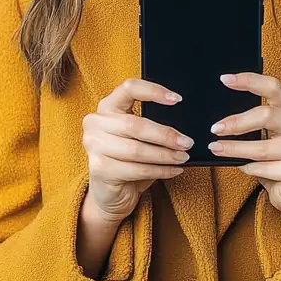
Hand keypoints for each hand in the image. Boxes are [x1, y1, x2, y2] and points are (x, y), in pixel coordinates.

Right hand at [81, 78, 192, 225]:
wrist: (111, 193)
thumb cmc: (129, 160)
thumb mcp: (139, 138)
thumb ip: (151, 125)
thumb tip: (183, 128)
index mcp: (106, 106)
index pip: (128, 88)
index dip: (153, 91)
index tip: (177, 99)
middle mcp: (95, 123)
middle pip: (135, 124)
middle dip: (165, 135)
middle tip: (187, 142)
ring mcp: (93, 146)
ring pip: (137, 149)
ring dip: (165, 155)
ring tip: (183, 157)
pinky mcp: (99, 169)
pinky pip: (137, 169)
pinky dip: (160, 171)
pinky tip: (174, 170)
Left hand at [209, 72, 280, 242]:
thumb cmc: (276, 160)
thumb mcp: (267, 135)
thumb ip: (254, 121)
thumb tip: (221, 116)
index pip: (273, 87)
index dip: (249, 81)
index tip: (224, 80)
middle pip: (266, 115)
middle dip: (237, 122)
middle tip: (215, 129)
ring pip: (262, 147)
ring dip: (235, 149)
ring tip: (217, 149)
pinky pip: (265, 169)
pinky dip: (249, 169)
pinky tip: (244, 168)